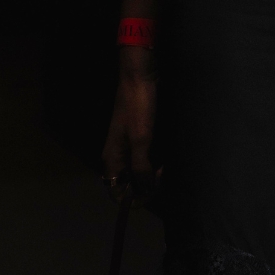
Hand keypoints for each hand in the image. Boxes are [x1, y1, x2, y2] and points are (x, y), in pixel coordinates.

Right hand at [102, 46, 156, 201]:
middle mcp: (117, 156)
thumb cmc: (138, 108)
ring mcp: (127, 146)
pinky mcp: (138, 137)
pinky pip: (144, 158)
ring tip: (163, 168)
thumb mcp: (141, 139)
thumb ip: (141, 167)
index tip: (150, 191)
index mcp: (112, 159)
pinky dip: (153, 162)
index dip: (132, 197)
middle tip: (160, 174)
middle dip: (145, 185)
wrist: (140, 77)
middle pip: (128, 183)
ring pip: (137, 171)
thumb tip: (144, 191)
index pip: (116, 191)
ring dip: (150, 174)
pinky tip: (163, 160)